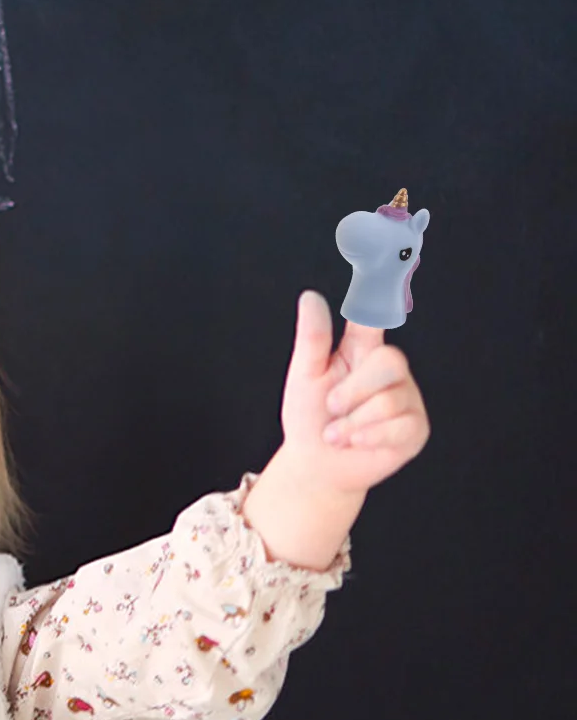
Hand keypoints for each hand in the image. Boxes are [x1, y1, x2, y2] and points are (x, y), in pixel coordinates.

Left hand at [278, 290, 430, 496]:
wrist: (317, 465)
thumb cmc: (309, 416)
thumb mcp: (304, 376)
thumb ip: (313, 339)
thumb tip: (310, 297)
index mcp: (361, 351)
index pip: (377, 315)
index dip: (387, 289)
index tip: (394, 255)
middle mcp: (389, 371)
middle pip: (390, 361)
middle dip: (353, 390)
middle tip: (330, 408)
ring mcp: (406, 399)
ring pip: (389, 401)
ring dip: (352, 423)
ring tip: (337, 433)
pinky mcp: (415, 428)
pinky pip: (400, 426)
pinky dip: (368, 438)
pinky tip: (356, 443)